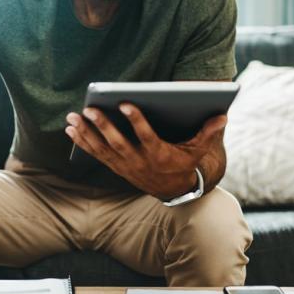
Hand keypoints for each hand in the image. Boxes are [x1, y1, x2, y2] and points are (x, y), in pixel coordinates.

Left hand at [65, 104, 226, 198]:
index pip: (146, 136)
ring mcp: (124, 166)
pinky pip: (96, 154)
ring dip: (86, 133)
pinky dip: (82, 142)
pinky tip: (70, 129)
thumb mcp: (198, 151)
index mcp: (159, 154)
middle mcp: (139, 161)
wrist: (172, 191)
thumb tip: (222, 116)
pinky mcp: (115, 166)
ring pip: (102, 149)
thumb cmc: (184, 164)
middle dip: (103, 126)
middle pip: (118, 143)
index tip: (124, 103)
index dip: (135, 120)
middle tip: (90, 109)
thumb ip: (207, 133)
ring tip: (73, 117)